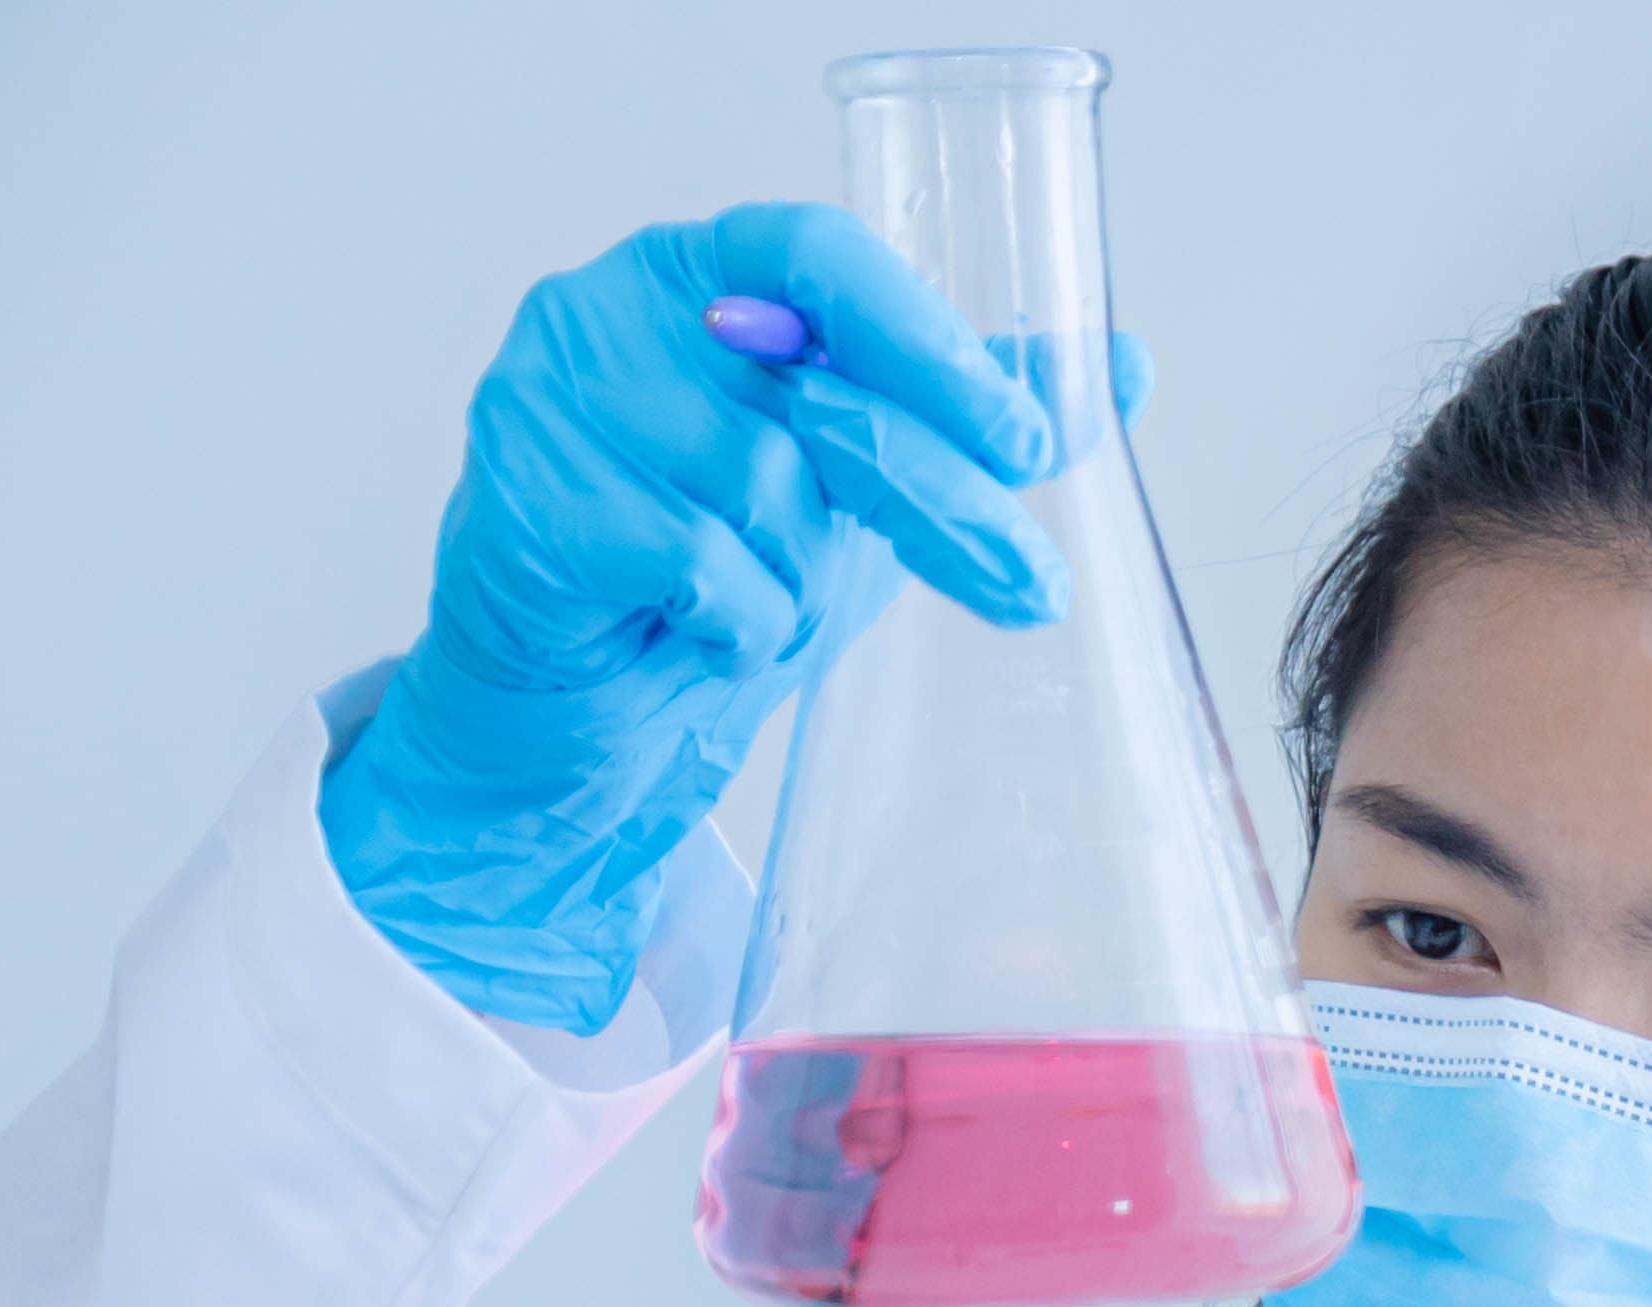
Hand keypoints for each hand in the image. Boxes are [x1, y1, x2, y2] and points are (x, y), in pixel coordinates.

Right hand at [318, 204, 1065, 1033]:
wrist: (585, 705)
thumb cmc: (714, 566)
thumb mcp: (859, 484)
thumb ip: (971, 417)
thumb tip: (1125, 363)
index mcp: (698, 270)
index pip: (822, 255)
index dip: (930, 343)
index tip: (1028, 439)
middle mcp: (611, 308)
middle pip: (821, 394)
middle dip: (945, 502)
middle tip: (1030, 588)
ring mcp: (551, 397)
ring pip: (762, 488)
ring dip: (802, 578)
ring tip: (763, 601)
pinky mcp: (526, 500)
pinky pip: (700, 567)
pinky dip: (737, 623)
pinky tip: (702, 631)